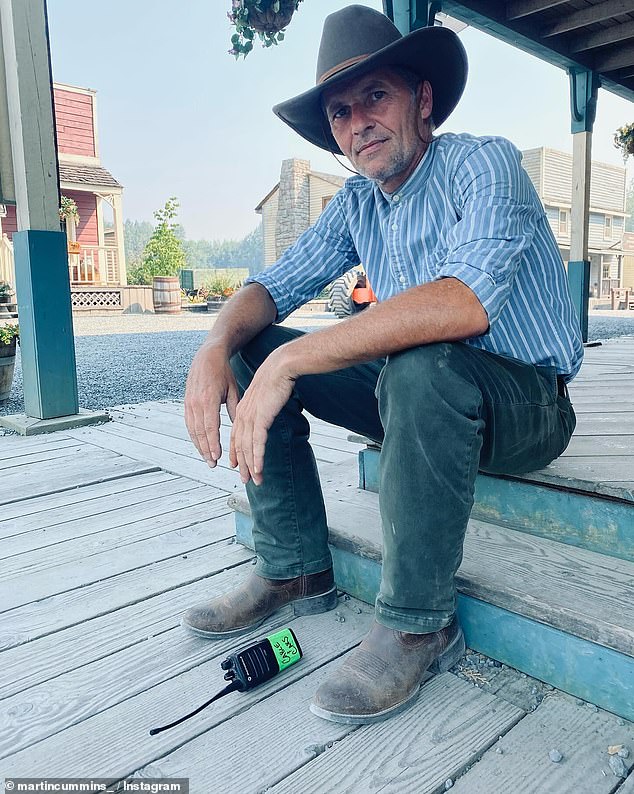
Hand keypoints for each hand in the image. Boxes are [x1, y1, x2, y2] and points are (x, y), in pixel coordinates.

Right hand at [184, 343, 239, 466]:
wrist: (206, 357)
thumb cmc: (223, 373)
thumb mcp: (232, 389)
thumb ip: (234, 409)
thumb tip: (239, 428)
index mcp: (209, 399)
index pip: (210, 427)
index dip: (213, 443)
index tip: (217, 457)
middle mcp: (196, 403)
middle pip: (200, 432)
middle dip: (206, 450)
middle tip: (213, 464)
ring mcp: (189, 403)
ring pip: (192, 430)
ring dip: (199, 446)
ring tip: (207, 459)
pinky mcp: (186, 403)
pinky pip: (189, 423)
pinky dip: (194, 436)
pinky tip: (200, 445)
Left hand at [229, 349, 295, 485]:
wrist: (281, 366)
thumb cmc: (278, 378)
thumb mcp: (267, 394)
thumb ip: (264, 406)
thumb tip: (267, 412)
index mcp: (243, 408)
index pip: (236, 435)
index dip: (236, 452)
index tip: (236, 465)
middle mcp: (243, 415)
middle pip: (240, 445)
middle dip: (242, 465)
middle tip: (246, 480)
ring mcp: (250, 417)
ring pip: (247, 447)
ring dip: (251, 466)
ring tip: (255, 480)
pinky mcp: (260, 418)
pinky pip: (257, 443)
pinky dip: (257, 458)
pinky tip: (258, 469)